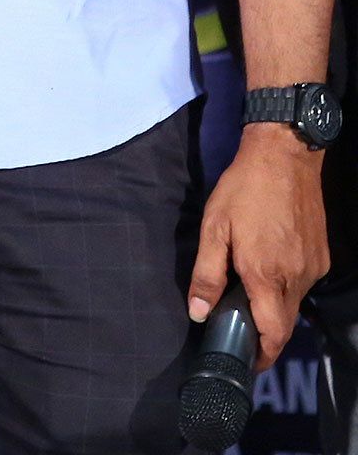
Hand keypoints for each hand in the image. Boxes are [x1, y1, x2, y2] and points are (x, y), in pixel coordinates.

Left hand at [188, 124, 329, 369]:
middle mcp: (295, 278)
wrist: (284, 157)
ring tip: (248, 295)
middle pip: (284, 323)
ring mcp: (312, 267)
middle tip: (240, 332)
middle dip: (265, 335)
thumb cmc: (243, 189)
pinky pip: (303, 283)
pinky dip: (285, 286)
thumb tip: (198, 312)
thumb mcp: (214, 227)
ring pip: (294, 303)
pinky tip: (267, 269)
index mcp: (266, 274)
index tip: (247, 363)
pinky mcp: (321, 256)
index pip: (272, 333)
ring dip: (274, 308)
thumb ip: (207, 273)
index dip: (262, 355)